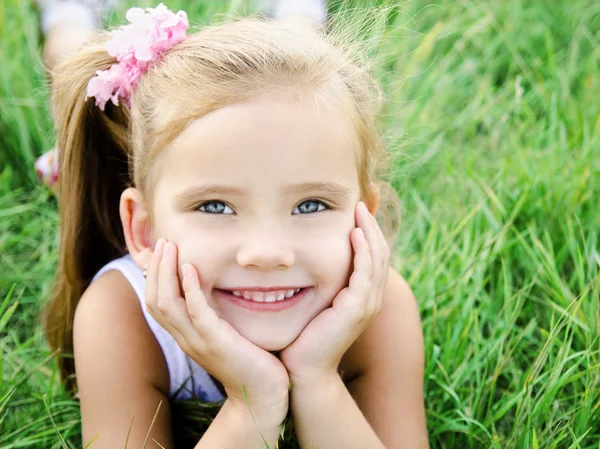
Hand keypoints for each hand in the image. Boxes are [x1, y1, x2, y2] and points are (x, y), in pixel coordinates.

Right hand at [144, 240, 289, 414]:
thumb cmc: (249, 359)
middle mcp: (185, 338)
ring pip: (167, 304)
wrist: (262, 393)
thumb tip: (215, 287)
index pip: (155, 303)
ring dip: (166, 272)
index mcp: (185, 335)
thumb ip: (214, 313)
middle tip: (162, 241)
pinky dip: (189, 288)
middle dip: (156, 268)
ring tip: (170, 247)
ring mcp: (198, 341)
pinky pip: (195, 312)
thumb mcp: (225, 332)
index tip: (161, 250)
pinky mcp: (215, 342)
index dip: (154, 276)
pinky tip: (190, 268)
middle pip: (154, 300)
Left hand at [279, 201, 389, 384]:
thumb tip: (303, 260)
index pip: (373, 256)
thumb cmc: (303, 337)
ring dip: (369, 231)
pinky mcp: (357, 309)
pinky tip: (354, 233)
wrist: (304, 370)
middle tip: (361, 202)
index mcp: (362, 296)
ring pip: (377, 259)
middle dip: (372, 225)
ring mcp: (367, 304)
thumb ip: (319, 283)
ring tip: (360, 210)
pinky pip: (365, 272)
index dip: (368, 232)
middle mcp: (370, 298)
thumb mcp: (315, 303)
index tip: (356, 210)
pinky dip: (362, 251)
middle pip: (380, 253)